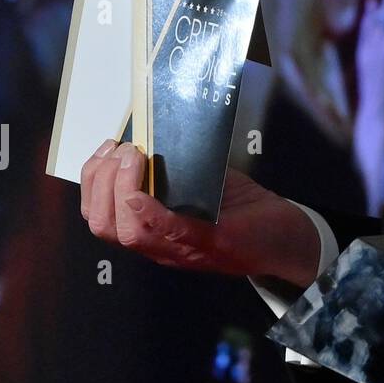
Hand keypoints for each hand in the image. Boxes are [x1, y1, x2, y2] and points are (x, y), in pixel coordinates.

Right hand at [79, 141, 321, 288]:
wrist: (291, 239)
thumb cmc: (247, 211)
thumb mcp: (205, 186)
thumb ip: (179, 169)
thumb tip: (157, 132)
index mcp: (156, 232)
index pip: (102, 217)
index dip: (92, 183)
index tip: (104, 148)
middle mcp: (162, 247)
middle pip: (105, 226)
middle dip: (99, 183)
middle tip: (116, 149)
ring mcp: (185, 250)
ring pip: (130, 232)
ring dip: (120, 189)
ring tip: (130, 156)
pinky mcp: (214, 244)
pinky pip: (171, 232)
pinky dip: (149, 212)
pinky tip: (139, 192)